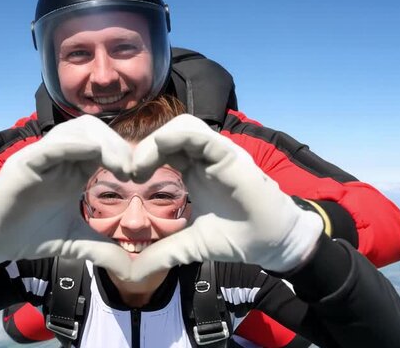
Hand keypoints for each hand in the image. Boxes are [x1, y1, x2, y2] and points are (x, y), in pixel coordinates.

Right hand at [0, 115, 133, 278]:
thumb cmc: (29, 233)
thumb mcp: (75, 243)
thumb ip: (102, 249)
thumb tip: (131, 270)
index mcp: (75, 168)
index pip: (106, 145)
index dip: (126, 153)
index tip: (142, 176)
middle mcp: (60, 157)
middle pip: (95, 130)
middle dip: (119, 145)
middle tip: (134, 171)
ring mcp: (41, 157)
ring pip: (75, 130)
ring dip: (103, 142)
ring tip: (119, 167)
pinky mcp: (23, 164)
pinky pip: (50, 146)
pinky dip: (71, 144)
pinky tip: (91, 152)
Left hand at [130, 114, 322, 280]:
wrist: (272, 244)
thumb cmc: (236, 238)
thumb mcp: (190, 246)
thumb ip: (163, 252)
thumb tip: (134, 274)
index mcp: (195, 170)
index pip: (163, 149)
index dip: (142, 157)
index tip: (127, 179)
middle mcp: (206, 157)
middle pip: (170, 132)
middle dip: (145, 147)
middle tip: (130, 172)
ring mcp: (219, 154)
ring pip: (184, 125)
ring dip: (157, 140)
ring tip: (141, 167)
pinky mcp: (231, 156)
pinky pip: (202, 136)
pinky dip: (178, 137)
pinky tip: (161, 151)